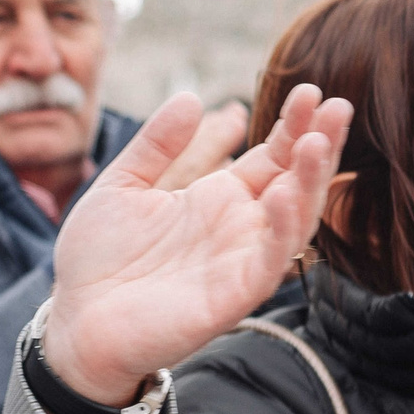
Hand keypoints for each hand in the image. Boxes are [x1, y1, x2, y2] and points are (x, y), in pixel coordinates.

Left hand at [43, 83, 352, 413]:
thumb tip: (190, 97)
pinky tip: (279, 195)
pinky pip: (268, 263)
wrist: (75, 323)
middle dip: (319, 145)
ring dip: (310, 182)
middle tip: (337, 105)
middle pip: (295, 183)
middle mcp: (238, 229)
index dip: (293, 125)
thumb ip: (156, 144)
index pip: (272, 157)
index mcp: (217, 199)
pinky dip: (279, 231)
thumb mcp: (122, 185)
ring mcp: (239, 263)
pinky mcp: (231, 298)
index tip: (309, 90)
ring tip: (318, 141)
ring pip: (294, 221)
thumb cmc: (98, 260)